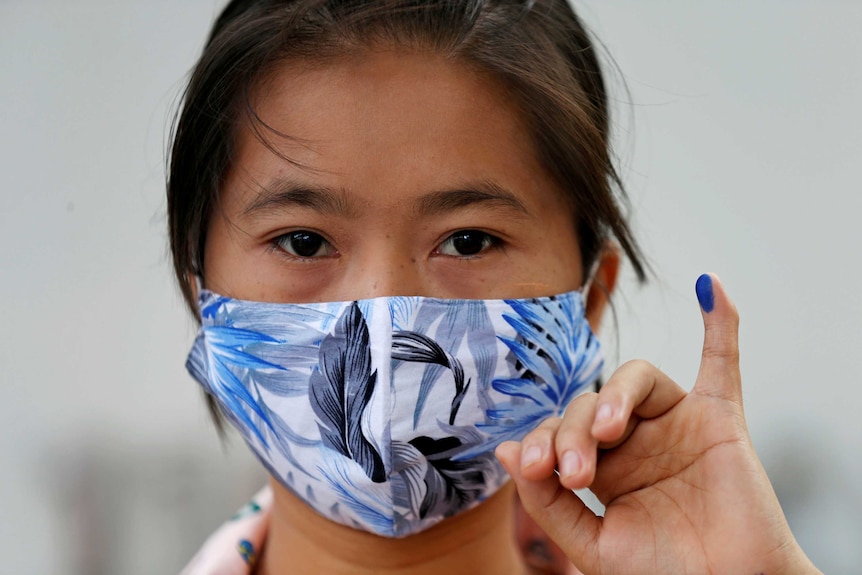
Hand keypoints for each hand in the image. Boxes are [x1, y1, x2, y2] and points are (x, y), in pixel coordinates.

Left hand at [496, 274, 819, 574]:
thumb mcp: (590, 546)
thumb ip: (548, 501)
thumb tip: (503, 451)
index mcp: (604, 470)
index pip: (559, 432)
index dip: (539, 443)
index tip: (530, 470)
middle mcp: (637, 441)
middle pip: (589, 404)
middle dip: (571, 434)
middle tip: (575, 474)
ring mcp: (677, 426)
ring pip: (635, 377)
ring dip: (614, 397)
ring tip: (605, 434)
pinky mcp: (720, 421)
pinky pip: (721, 362)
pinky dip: (720, 322)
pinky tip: (710, 285)